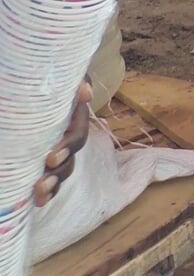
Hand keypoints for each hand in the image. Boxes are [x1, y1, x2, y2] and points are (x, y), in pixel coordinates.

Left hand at [35, 81, 90, 205]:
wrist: (26, 81)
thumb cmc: (37, 78)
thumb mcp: (52, 74)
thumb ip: (71, 82)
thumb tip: (85, 92)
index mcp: (71, 113)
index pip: (78, 132)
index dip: (68, 146)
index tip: (51, 157)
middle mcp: (66, 130)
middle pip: (72, 155)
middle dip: (60, 171)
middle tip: (42, 181)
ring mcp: (55, 144)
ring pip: (65, 168)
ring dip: (55, 183)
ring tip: (40, 195)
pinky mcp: (42, 155)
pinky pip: (52, 174)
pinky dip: (49, 189)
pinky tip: (39, 201)